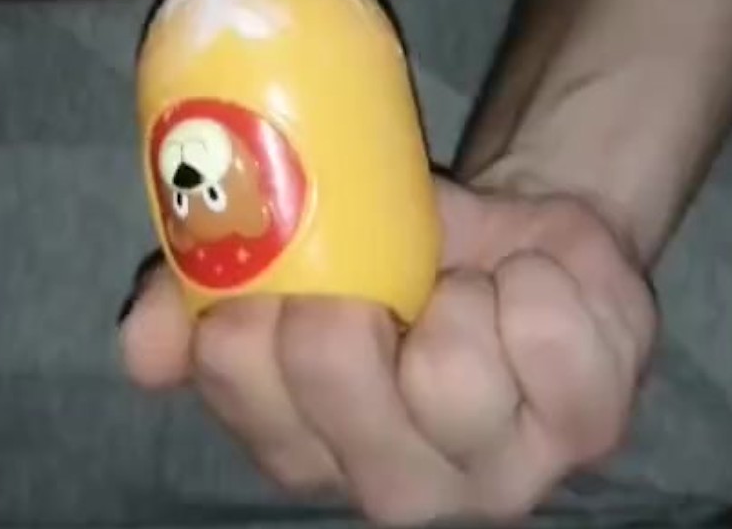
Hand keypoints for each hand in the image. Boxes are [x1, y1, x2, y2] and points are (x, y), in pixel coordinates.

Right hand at [120, 177, 656, 524]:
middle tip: (380, 274)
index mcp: (305, 449)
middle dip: (353, 297)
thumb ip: (199, 298)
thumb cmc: (399, 260)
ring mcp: (499, 474)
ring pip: (451, 374)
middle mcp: (395, 488)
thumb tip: (142, 351)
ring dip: (456, 295)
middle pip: (342, 381)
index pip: (245, 385)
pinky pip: (551, 340)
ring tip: (465, 289)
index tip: (285, 260)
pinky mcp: (589, 430)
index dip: (256, 308)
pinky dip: (541, 282)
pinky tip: (531, 284)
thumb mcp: (294, 259)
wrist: (522, 244)